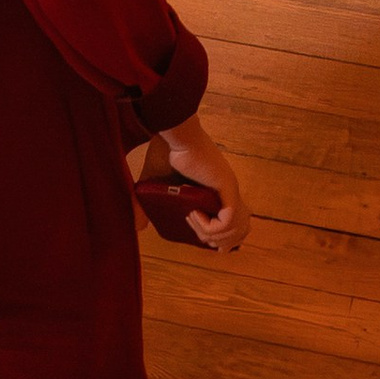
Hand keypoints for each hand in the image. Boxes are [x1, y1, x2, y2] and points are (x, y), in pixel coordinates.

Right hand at [149, 117, 249, 252]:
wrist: (176, 136)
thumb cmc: (167, 153)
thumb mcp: (157, 188)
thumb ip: (149, 207)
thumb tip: (138, 228)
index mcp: (220, 192)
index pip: (237, 225)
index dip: (223, 240)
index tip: (202, 238)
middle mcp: (229, 192)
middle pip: (241, 231)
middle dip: (220, 242)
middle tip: (198, 233)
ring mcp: (231, 189)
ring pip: (236, 229)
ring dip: (209, 234)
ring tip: (191, 219)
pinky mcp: (227, 187)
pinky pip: (227, 221)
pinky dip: (209, 226)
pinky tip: (193, 213)